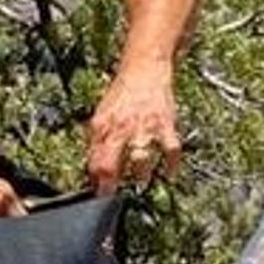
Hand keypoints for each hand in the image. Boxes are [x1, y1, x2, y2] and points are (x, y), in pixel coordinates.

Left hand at [85, 65, 181, 192]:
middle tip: (112, 195)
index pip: (94, 161)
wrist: (144, 68)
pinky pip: (170, 150)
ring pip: (141, 160)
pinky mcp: (166, 124)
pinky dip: (170, 165)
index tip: (97, 192)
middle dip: (111, 184)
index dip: (94, 180)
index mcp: (103, 126)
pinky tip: (168, 172)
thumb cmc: (123, 93)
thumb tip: (93, 168)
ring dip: (140, 176)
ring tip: (139, 181)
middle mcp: (123, 128)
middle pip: (112, 164)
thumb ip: (96, 141)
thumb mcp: (101, 114)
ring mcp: (145, 127)